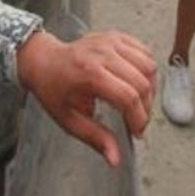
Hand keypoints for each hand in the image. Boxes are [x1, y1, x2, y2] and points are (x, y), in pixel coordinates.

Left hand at [15, 30, 156, 166]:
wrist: (44, 60)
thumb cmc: (54, 90)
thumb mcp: (69, 120)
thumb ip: (95, 139)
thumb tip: (116, 160)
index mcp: (89, 73)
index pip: (128, 97)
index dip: (138, 118)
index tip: (137, 132)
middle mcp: (102, 53)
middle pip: (142, 83)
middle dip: (146, 108)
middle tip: (138, 121)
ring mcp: (110, 41)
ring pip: (149, 66)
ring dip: (150, 89)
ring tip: (138, 104)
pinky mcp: (116, 36)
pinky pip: (144, 52)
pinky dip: (147, 70)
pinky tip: (136, 83)